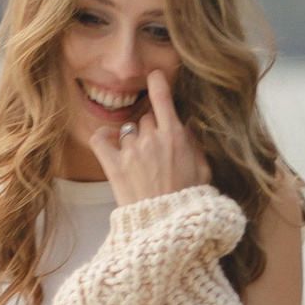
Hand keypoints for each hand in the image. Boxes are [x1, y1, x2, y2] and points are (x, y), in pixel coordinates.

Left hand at [93, 67, 212, 203]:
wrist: (168, 228)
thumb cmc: (190, 202)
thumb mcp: (203, 171)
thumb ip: (194, 144)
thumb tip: (186, 126)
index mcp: (174, 136)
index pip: (162, 97)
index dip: (158, 83)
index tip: (154, 76)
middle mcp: (151, 139)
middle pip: (145, 119)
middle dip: (150, 131)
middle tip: (157, 154)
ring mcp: (131, 152)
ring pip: (128, 132)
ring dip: (133, 142)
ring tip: (141, 165)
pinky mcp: (114, 167)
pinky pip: (101, 140)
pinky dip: (104, 138)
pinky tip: (110, 142)